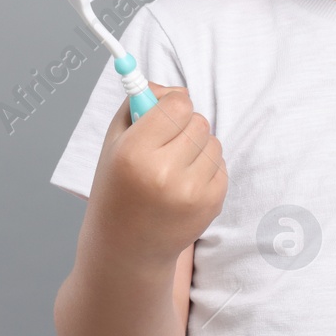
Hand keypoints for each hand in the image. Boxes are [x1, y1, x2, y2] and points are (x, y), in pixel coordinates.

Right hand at [85, 83, 227, 266]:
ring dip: (197, 147)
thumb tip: (174, 88)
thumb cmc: (117, 188)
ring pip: (213, 142)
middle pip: (199, 121)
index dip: (172, 104)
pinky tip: (184, 185)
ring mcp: (191, 192)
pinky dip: (206, 169)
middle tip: (165, 143)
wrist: (128, 248)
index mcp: (134, 153)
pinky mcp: (211, 205)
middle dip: (185, 126)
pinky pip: (221, 165)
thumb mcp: (113, 143)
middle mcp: (164, 174)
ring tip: (174, 168)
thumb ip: (138, 104)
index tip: (164, 112)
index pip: (178, 105)